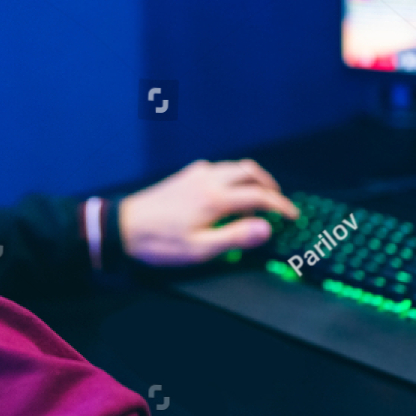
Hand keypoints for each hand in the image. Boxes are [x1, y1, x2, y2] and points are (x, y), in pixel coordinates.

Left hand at [118, 159, 298, 266]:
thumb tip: (266, 227)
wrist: (123, 226)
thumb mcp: (200, 248)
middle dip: (269, 186)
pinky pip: (217, 168)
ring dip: (251, 180)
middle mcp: (208, 179)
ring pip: (234, 167)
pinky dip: (232, 177)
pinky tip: (227, 193)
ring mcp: (195, 174)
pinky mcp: (184, 176)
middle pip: (250, 172)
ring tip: (256, 200)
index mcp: (216, 198)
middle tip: (278, 203)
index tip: (292, 216)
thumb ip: (235, 237)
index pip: (259, 196)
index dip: (281, 206)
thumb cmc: (160, 242)